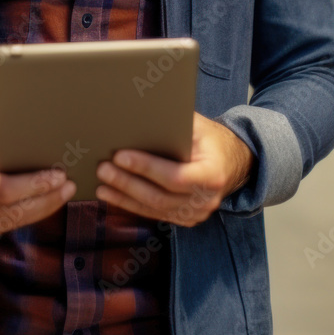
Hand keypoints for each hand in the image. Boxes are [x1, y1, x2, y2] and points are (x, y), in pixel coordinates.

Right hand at [0, 130, 75, 242]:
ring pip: (16, 221)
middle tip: (69, 187)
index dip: (36, 185)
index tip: (59, 176)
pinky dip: (29, 216)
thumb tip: (45, 141)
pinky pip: (9, 227)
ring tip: (63, 194)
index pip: (7, 189)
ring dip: (44, 208)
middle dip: (48, 198)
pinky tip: (44, 205)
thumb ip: (10, 143)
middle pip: (16, 208)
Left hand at [94, 112, 254, 225]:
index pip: (175, 176)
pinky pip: (155, 214)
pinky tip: (113, 195)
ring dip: (124, 197)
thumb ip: (174, 125)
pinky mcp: (185, 219)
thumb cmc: (210, 139)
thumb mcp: (198, 126)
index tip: (120, 156)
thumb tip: (137, 116)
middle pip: (160, 196)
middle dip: (127, 183)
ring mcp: (196, 214)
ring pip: (154, 209)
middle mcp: (205, 200)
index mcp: (212, 175)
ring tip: (102, 184)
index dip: (146, 168)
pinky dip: (131, 205)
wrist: (232, 162)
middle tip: (103, 169)